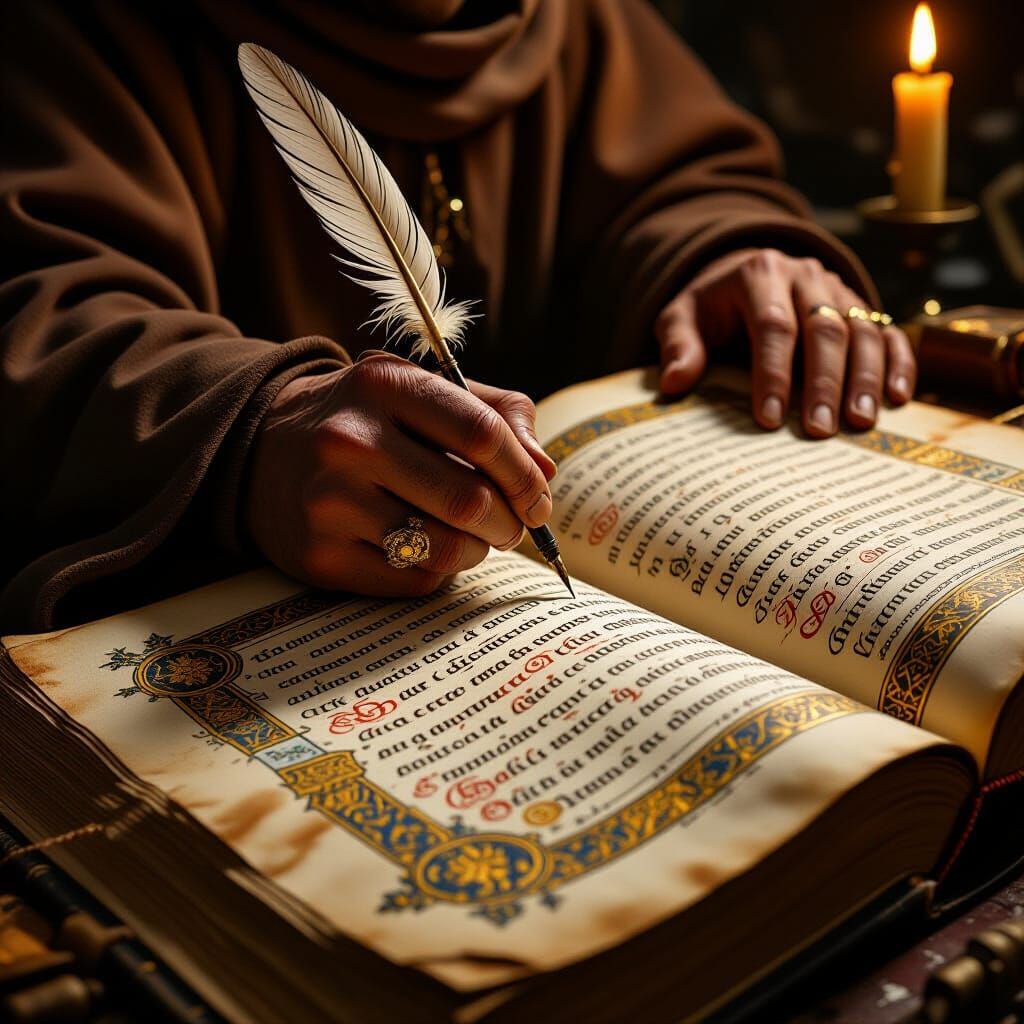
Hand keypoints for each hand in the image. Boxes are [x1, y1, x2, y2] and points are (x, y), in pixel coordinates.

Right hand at [247, 353, 555, 595]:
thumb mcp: (419, 391)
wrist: (260, 451)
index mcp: (384, 385)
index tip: (539, 499)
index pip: (482, 434)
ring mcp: (329, 501)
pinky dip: (439, 571)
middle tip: (511, 527)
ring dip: (477, 551)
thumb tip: (544, 471)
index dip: (525, 475)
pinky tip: (426, 550)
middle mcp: (351, 440)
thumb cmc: (364, 420)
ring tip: (472, 538)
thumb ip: (493, 413)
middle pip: (470, 499)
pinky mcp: (319, 556)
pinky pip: (413, 579)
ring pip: (446, 547)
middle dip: (509, 523)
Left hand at [655, 248, 916, 436]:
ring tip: (860, 422)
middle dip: (823, 383)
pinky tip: (898, 399)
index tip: (769, 418)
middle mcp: (805, 276)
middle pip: (824, 329)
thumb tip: (673, 383)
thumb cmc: (712, 306)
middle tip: (819, 430)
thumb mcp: (681, 317)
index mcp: (759, 274)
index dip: (772, 373)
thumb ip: (678, 345)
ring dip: (865, 378)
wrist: (744, 274)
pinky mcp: (861, 308)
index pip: (773, 325)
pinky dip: (899, 363)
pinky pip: (888, 332)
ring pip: (862, 331)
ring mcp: (838, 290)